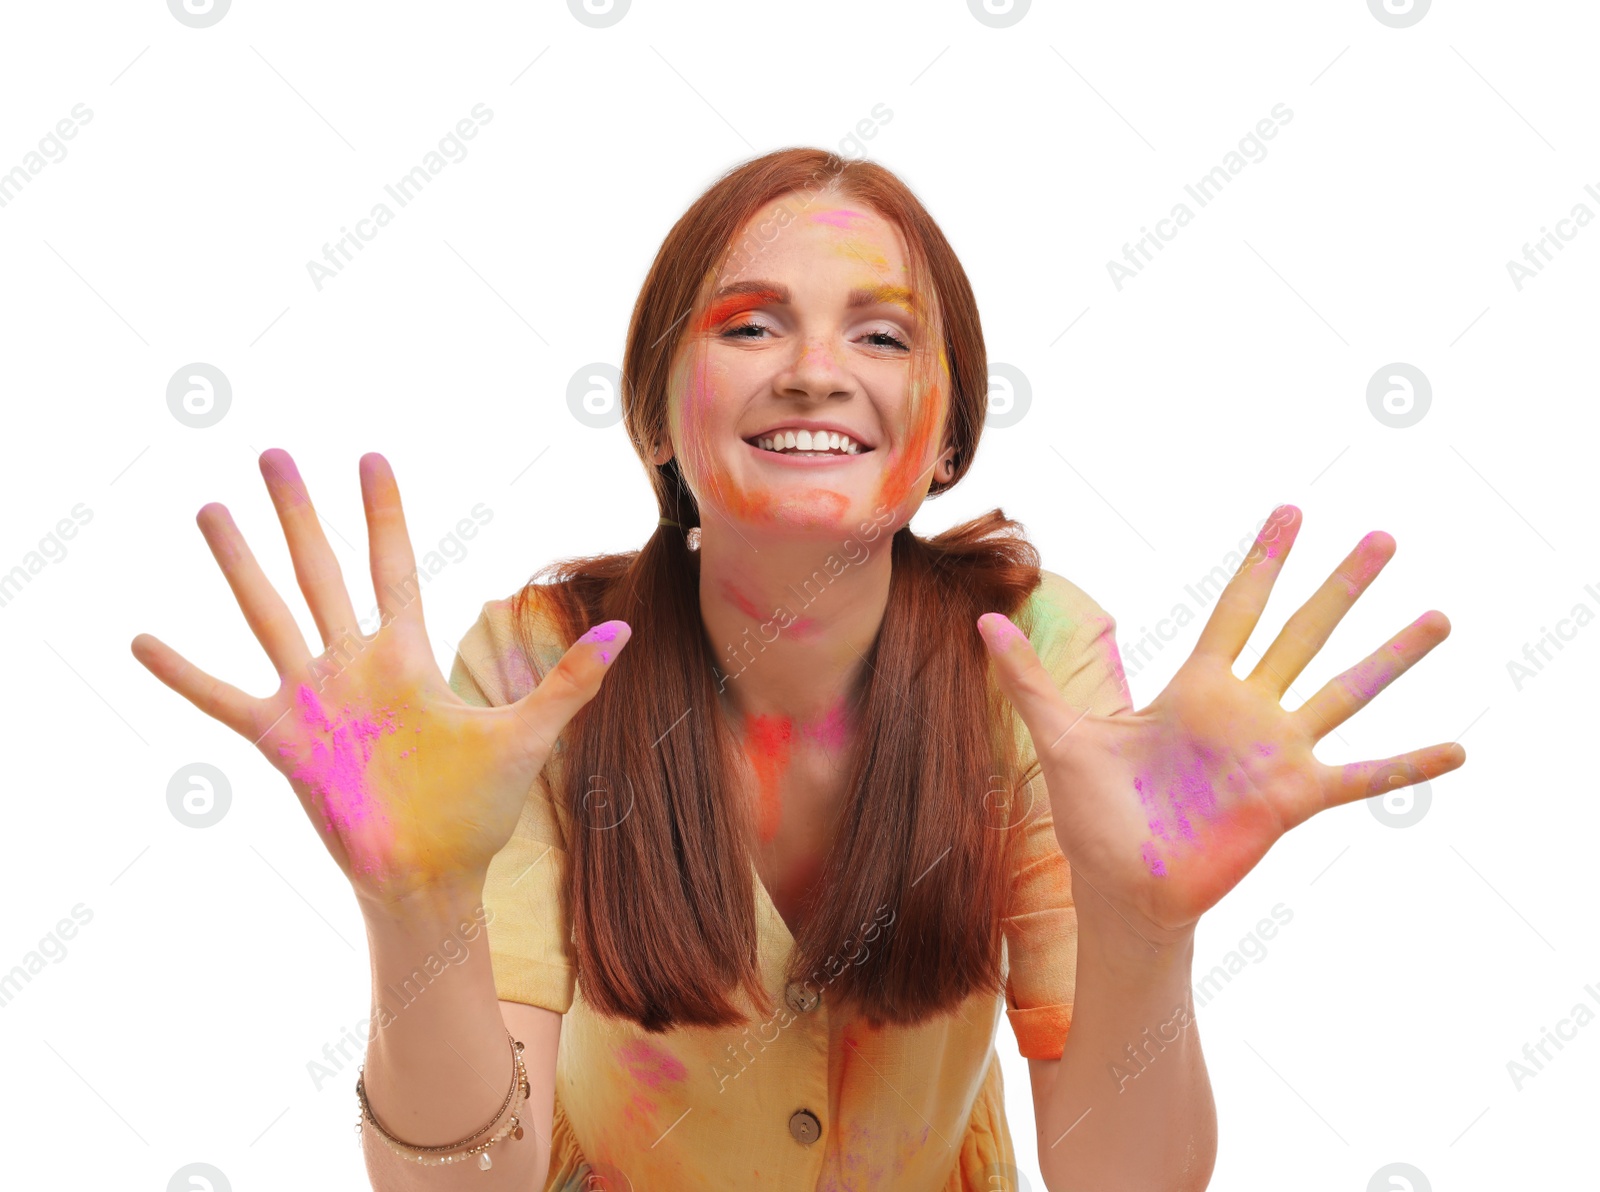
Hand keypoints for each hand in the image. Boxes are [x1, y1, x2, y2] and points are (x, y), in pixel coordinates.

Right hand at [132, 449, 629, 909]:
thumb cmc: (477, 811)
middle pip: (321, 570)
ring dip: (239, 565)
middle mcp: (354, 665)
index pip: (393, 566)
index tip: (370, 456)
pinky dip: (182, 673)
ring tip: (211, 511)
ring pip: (269, 614)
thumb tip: (624, 631)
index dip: (382, 512)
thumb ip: (568, 681)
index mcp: (407, 656)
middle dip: (299, 513)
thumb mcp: (527, 737)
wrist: (429, 875)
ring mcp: (314, 699)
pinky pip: (221, 698)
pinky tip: (140, 639)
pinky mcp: (281, 740)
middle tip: (273, 452)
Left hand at [979, 505, 1465, 941]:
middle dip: (1341, 587)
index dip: (1264, 561)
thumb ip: (1028, 677)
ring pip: (1343, 690)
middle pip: (1302, 633)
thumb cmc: (1094, 813)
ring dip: (1392, 657)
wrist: (1121, 886)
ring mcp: (1275, 754)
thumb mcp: (1061, 735)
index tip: (1293, 512)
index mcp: (1197, 689)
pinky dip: (1408, 764)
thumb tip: (983, 621)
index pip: (1239, 609)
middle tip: (1383, 537)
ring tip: (1440, 617)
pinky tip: (1458, 748)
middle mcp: (1246, 712)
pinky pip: (1362, 777)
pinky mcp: (1291, 800)